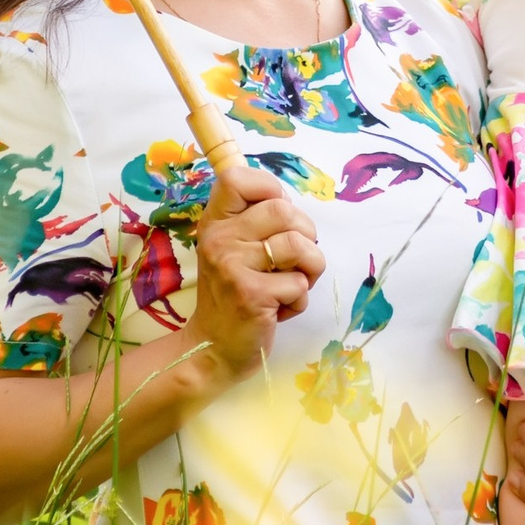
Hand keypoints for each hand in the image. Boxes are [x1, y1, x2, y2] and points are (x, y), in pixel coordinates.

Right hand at [187, 163, 322, 377]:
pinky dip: (300, 299)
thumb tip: (288, 200)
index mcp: (215, 222)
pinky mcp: (251, 295)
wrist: (214, 347)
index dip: (269, 188)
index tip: (277, 215)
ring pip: (300, 245)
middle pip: (283, 209)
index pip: (238, 178)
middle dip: (306, 233)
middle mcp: (219, 239)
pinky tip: (279, 308)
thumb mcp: (234, 249)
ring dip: (310, 269)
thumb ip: (255, 221)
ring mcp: (232, 266)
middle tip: (295, 258)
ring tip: (291, 283)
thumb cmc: (235, 293)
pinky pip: (299, 284)